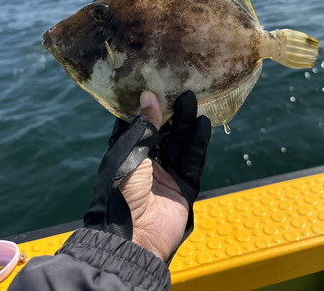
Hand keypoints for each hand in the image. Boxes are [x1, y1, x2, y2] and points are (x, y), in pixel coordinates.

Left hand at [120, 92, 188, 261]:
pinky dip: (198, 143)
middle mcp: (146, 163)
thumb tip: (149, 95)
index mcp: (126, 155)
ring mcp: (165, 175)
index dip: (148, 106)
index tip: (157, 85)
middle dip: (171, 112)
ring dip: (186, 123)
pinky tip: (203, 124)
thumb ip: (144, 126)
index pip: (139, 125)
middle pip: (163, 132)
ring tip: (193, 100)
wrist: (132, 237)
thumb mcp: (130, 154)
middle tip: (182, 90)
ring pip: (179, 144)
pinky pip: (193, 162)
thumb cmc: (120, 191)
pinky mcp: (183, 188)